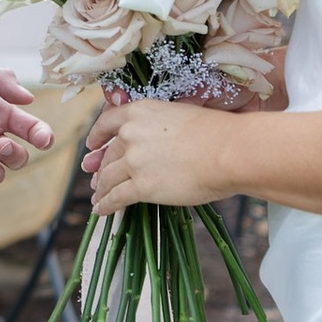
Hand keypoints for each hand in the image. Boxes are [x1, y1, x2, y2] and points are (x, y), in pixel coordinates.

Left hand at [82, 96, 251, 214]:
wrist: (229, 151)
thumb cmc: (219, 133)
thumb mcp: (182, 116)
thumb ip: (162, 127)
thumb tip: (160, 144)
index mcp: (141, 111)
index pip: (108, 121)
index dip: (97, 136)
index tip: (92, 145)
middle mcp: (131, 133)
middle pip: (109, 154)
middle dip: (101, 168)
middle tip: (97, 179)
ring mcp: (134, 161)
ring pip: (108, 177)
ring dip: (101, 189)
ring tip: (98, 198)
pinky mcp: (141, 186)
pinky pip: (115, 197)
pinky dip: (106, 205)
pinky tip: (102, 210)